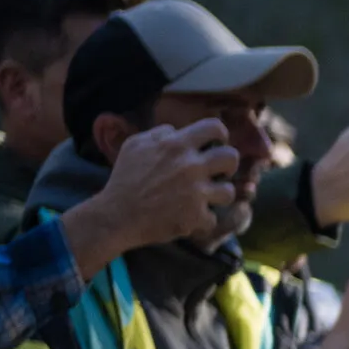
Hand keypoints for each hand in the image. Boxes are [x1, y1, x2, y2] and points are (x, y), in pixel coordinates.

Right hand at [64, 122, 239, 268]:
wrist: (116, 215)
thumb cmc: (124, 178)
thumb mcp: (135, 145)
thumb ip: (159, 134)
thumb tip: (176, 131)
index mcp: (176, 145)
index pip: (214, 128)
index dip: (220, 135)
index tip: (217, 144)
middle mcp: (190, 166)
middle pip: (232, 158)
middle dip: (228, 165)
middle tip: (218, 172)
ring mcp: (195, 193)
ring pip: (229, 192)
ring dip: (218, 195)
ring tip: (205, 197)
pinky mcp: (195, 217)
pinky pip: (212, 218)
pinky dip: (202, 220)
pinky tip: (189, 218)